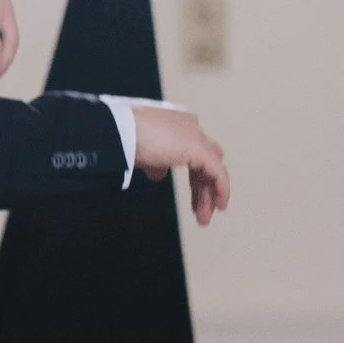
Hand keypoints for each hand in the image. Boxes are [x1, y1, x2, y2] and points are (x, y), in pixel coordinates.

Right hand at [131, 101, 231, 225]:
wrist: (123, 131)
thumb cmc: (125, 137)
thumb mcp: (142, 153)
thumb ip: (155, 163)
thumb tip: (159, 174)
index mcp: (177, 124)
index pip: (195, 152)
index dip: (196, 176)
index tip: (193, 194)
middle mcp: (190, 128)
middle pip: (207, 161)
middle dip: (204, 187)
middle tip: (201, 210)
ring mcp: (196, 137)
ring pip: (213, 169)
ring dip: (210, 194)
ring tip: (204, 217)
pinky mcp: (200, 150)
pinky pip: (217, 174)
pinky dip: (220, 190)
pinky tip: (218, 205)